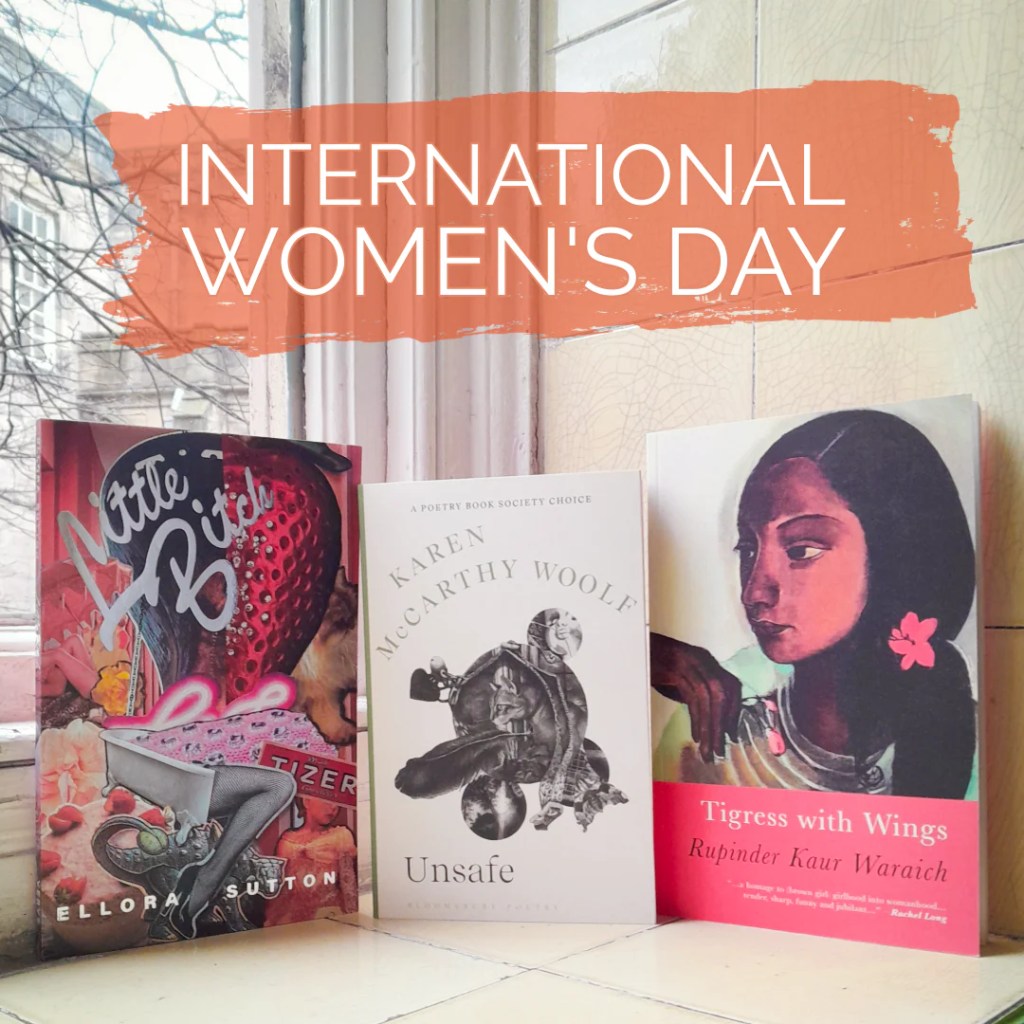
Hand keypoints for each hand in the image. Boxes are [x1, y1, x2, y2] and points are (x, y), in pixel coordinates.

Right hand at [650, 632, 740, 762]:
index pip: (731, 686)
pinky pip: (693, 697)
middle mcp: (701, 659)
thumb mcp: (678, 676)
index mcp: (705, 660)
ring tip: (709, 750)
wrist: (630, 645)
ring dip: (711, 726)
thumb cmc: (651, 662)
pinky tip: (696, 736)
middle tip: (721, 749)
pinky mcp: (674, 668)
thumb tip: (706, 716)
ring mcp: (688, 662)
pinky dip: (697, 718)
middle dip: (724, 723)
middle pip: (724, 692)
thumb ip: (692, 690)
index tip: (731, 735)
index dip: (734, 711)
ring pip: (709, 697)